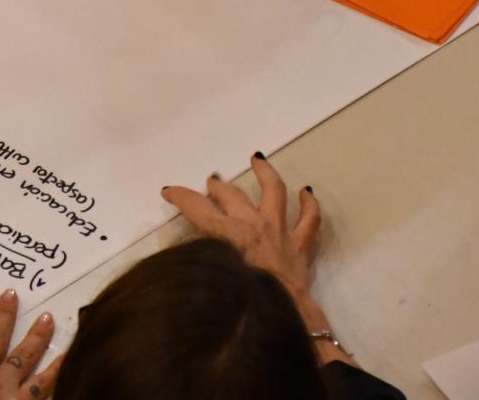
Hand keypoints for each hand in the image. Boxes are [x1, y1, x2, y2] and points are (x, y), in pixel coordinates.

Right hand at [163, 154, 347, 365]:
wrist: (284, 318)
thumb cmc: (244, 301)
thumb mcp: (210, 277)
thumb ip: (200, 258)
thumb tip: (190, 251)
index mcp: (228, 233)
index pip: (197, 208)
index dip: (180, 196)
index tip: (168, 191)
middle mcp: (253, 224)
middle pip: (232, 195)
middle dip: (218, 187)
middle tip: (211, 183)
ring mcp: (280, 231)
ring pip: (274, 192)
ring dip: (264, 174)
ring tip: (257, 159)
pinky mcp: (300, 244)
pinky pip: (310, 219)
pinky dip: (309, 204)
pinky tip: (306, 192)